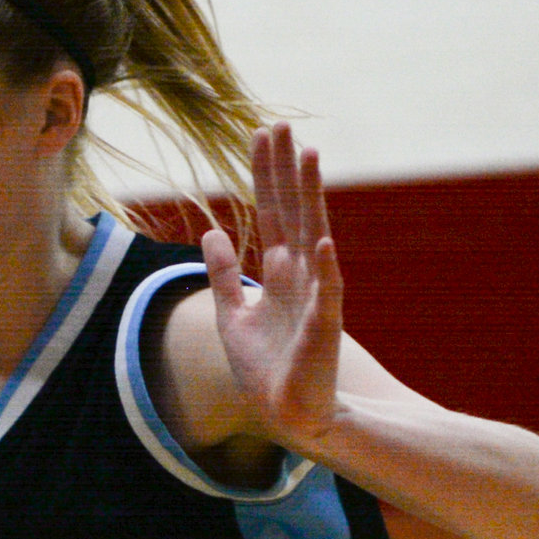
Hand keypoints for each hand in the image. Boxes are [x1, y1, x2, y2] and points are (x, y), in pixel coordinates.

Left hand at [197, 120, 345, 450]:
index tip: (260, 133)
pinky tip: (322, 240)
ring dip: (311, 197)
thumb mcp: (233, 314)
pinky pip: (327, 293)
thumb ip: (223, 273)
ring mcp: (314, 296)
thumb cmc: (266, 368)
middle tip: (280, 124)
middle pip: (292, 210)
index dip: (264, 173)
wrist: (289, 415)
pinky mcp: (323, 326)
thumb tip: (211, 230)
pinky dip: (325, 267)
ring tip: (309, 157)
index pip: (272, 209)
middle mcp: (300, 274)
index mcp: (279, 271)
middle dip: (285, 168)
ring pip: (313, 235)